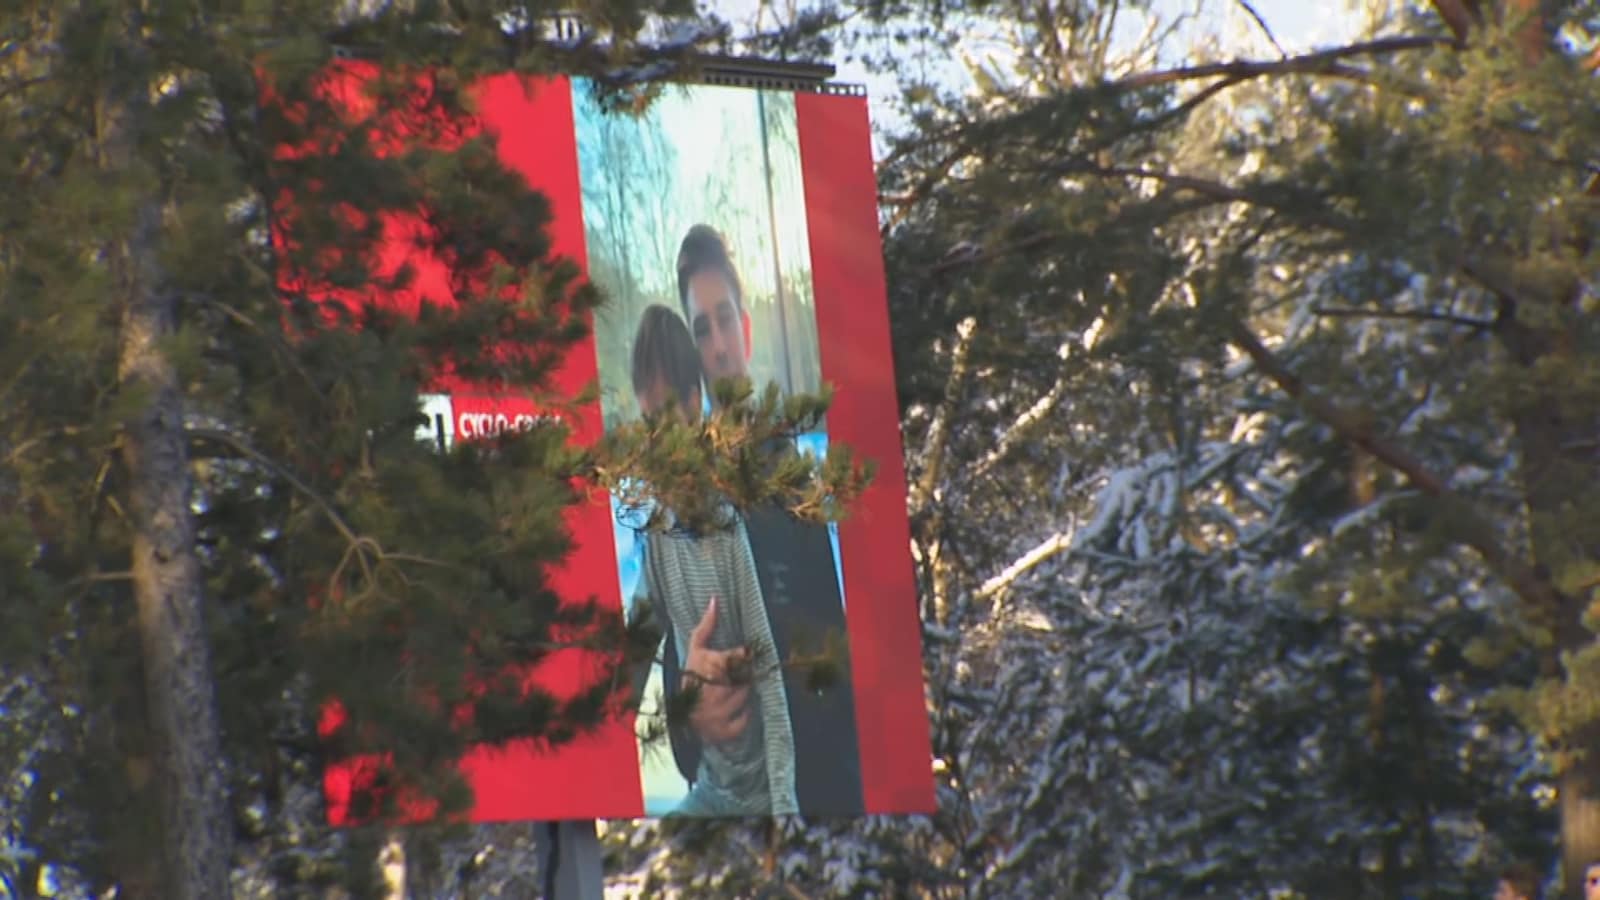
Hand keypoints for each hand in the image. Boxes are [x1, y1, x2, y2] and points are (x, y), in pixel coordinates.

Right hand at [681, 596, 751, 744]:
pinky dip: (741, 716)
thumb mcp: (696, 649)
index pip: (741, 657)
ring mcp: (716, 714)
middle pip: (745, 678)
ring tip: (729, 691)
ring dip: (741, 694)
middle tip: (731, 677)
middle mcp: (713, 691)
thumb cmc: (690, 675)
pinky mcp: (720, 732)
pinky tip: (734, 709)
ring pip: (745, 697)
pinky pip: (742, 722)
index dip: (743, 656)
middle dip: (741, 676)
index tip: (741, 656)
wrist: (677, 712)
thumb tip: (716, 599)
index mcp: (709, 667)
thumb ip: (707, 625)